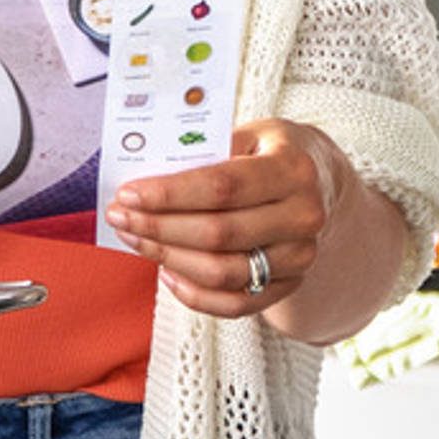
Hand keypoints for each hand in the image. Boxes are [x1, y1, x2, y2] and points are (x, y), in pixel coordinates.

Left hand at [105, 118, 341, 319]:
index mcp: (294, 169)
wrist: (318, 184)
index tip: (129, 193)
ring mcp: (300, 256)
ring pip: (222, 272)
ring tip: (136, 240)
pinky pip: (235, 304)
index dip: (170, 194)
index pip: (223, 186)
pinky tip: (167, 272)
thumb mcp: (249, 134)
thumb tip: (148, 173)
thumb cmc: (270, 154)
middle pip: (218, 233)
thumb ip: (207, 150)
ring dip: (168, 259)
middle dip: (159, 227)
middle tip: (120, 217)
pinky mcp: (289, 285)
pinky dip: (194, 294)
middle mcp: (304, 215)